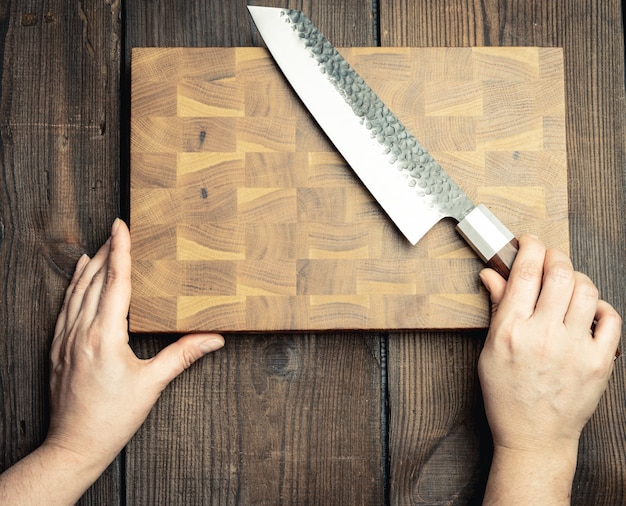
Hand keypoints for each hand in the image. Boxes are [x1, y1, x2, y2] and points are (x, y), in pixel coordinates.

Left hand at [46, 219, 224, 473]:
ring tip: (100, 246)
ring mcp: (65, 339)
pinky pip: (64, 307)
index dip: (121, 251)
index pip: (116, 282)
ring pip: (76, 291)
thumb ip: (182, 355)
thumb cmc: (113, 417)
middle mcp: (81, 331)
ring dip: (90, 266)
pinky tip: (77, 278)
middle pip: (95, 280)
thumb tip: (214, 338)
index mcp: (104, 336)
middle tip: (117, 229)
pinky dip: (72, 286)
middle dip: (107, 252)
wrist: (74, 444)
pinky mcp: (58, 348)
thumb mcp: (152, 384)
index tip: (122, 226)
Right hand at [478, 235, 620, 503]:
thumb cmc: (507, 396)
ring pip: (587, 290)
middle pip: (559, 273)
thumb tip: (492, 275)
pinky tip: (588, 310)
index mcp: (511, 330)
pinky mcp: (599, 362)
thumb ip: (497, 307)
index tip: (530, 242)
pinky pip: (611, 317)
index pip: (525, 271)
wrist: (534, 436)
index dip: (530, 247)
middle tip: (550, 257)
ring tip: (569, 285)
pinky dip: (600, 305)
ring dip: (577, 278)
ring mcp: (575, 349)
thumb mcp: (490, 350)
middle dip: (555, 256)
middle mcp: (544, 335)